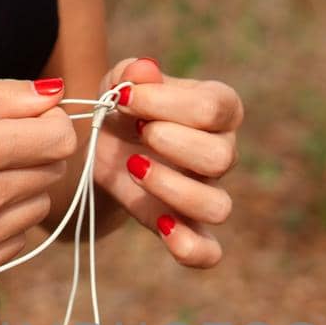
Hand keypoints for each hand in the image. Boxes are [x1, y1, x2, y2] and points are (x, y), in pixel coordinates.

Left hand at [93, 57, 242, 267]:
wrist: (102, 148)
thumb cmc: (124, 108)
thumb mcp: (120, 82)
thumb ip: (132, 73)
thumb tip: (144, 72)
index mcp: (219, 110)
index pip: (215, 107)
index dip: (166, 103)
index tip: (125, 99)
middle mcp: (222, 153)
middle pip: (222, 158)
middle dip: (171, 143)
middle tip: (138, 132)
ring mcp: (207, 194)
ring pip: (218, 207)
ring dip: (172, 189)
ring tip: (135, 168)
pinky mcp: (187, 228)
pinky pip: (207, 252)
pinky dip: (189, 247)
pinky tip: (160, 225)